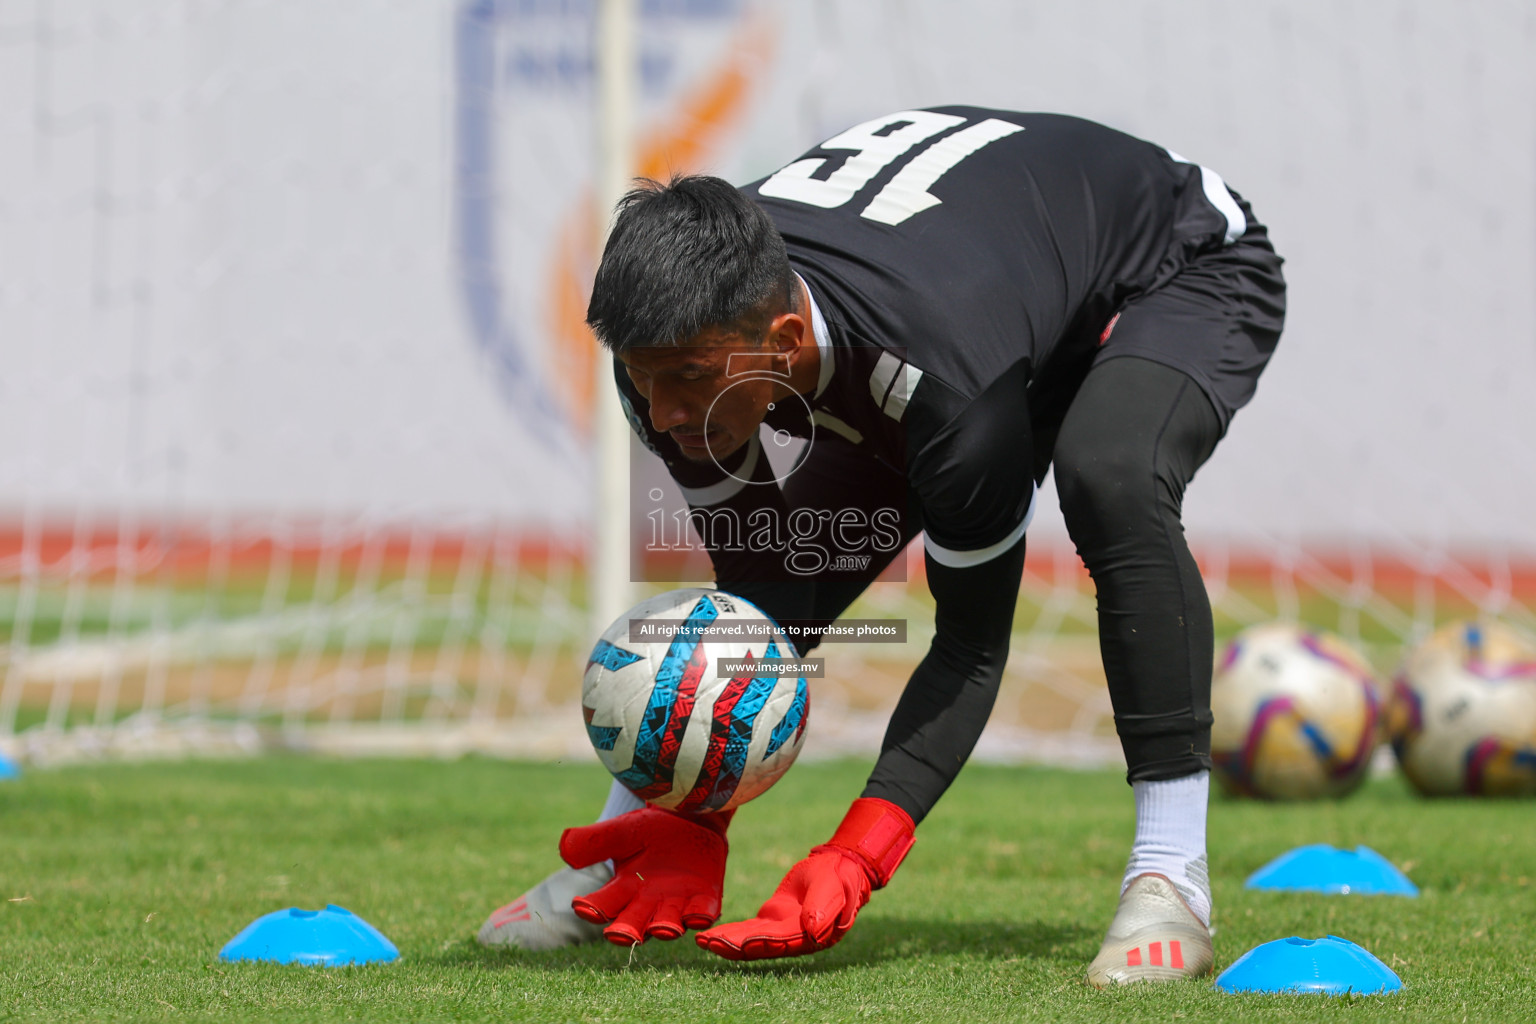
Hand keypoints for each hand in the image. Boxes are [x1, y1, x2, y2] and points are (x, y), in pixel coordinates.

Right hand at [558, 805, 731, 945]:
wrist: (688, 816)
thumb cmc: (650, 829)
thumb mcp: (621, 831)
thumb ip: (593, 841)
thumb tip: (564, 848)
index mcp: (623, 890)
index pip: (603, 904)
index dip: (592, 908)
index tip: (581, 907)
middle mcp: (647, 904)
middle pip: (633, 924)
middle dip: (626, 932)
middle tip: (619, 936)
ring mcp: (676, 903)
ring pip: (668, 924)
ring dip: (664, 929)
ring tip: (661, 930)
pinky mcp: (704, 897)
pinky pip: (703, 911)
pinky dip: (701, 915)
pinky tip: (700, 917)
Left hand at [697, 797, 913, 960]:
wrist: (839, 869)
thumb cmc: (840, 878)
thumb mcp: (834, 888)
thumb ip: (824, 908)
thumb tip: (814, 932)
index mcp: (812, 935)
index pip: (782, 941)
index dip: (760, 943)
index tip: (737, 942)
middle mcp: (795, 939)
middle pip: (761, 945)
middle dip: (734, 945)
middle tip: (708, 943)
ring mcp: (782, 931)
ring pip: (751, 940)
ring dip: (727, 941)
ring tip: (702, 941)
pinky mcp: (773, 920)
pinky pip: (749, 929)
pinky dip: (731, 932)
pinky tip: (711, 935)